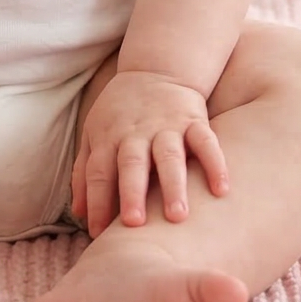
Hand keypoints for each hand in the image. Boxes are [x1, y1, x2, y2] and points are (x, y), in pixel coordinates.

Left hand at [73, 70, 228, 237]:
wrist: (157, 68)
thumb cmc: (121, 112)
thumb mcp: (94, 133)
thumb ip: (85, 172)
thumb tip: (78, 213)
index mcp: (109, 137)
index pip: (99, 172)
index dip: (97, 201)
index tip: (98, 233)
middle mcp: (137, 132)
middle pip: (132, 164)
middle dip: (132, 193)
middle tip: (134, 224)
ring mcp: (167, 126)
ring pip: (169, 156)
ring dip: (173, 185)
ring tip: (178, 216)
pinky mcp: (194, 120)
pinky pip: (206, 142)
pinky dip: (215, 163)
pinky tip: (221, 189)